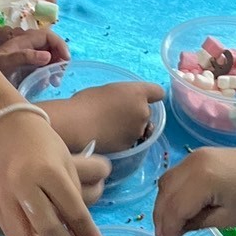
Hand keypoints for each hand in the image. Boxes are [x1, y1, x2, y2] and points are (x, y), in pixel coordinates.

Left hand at [0, 28, 69, 80]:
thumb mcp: (6, 62)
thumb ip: (24, 57)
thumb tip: (47, 56)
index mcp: (25, 40)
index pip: (49, 36)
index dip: (60, 44)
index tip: (66, 59)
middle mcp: (29, 47)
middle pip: (52, 47)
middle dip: (60, 59)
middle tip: (59, 75)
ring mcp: (29, 57)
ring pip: (50, 58)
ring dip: (56, 69)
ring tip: (54, 82)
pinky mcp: (28, 68)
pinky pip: (44, 69)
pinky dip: (49, 75)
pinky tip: (46, 84)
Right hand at [0, 151, 109, 235]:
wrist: (8, 131)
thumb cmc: (45, 146)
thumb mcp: (68, 165)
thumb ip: (76, 198)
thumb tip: (85, 234)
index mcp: (49, 171)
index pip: (73, 211)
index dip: (88, 235)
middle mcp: (24, 185)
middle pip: (49, 229)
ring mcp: (6, 196)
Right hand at [47, 81, 163, 153]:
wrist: (77, 125)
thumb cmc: (86, 101)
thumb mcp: (107, 89)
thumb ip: (122, 95)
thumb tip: (123, 102)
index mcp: (138, 92)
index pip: (158, 92)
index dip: (150, 95)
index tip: (140, 97)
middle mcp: (143, 111)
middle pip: (147, 111)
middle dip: (136, 112)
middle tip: (117, 113)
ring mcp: (138, 130)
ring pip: (140, 127)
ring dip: (130, 126)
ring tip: (110, 126)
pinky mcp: (130, 145)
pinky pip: (131, 140)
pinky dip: (123, 138)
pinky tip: (108, 136)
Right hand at [152, 146, 235, 235]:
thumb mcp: (228, 218)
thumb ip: (196, 223)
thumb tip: (174, 231)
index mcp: (202, 180)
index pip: (175, 207)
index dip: (168, 227)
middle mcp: (192, 164)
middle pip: (166, 193)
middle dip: (161, 216)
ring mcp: (193, 156)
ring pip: (166, 182)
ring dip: (164, 203)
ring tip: (170, 224)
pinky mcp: (197, 155)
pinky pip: (176, 175)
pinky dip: (172, 192)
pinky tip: (178, 207)